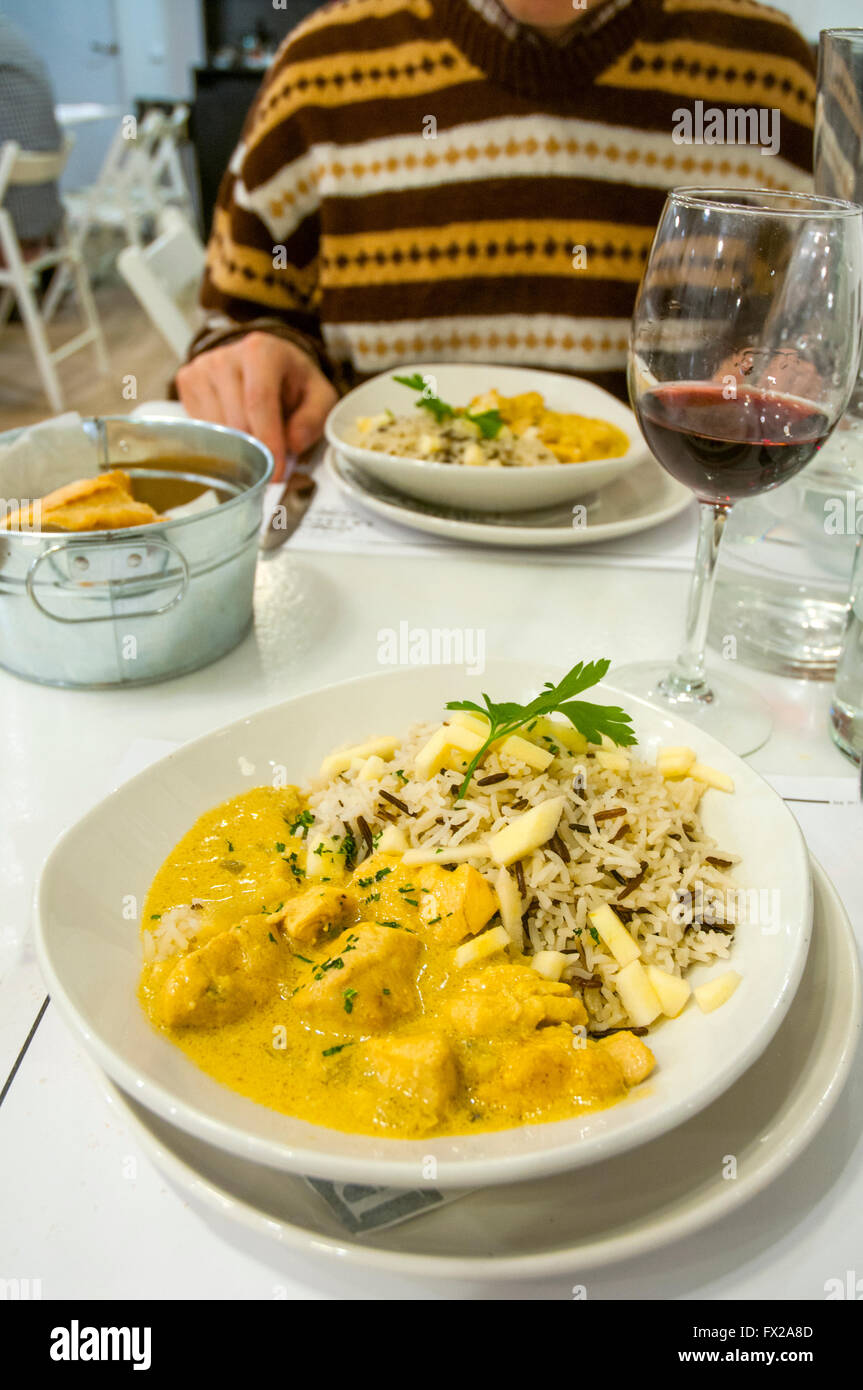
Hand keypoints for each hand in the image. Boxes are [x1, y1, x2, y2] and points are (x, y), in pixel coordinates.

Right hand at [175, 332, 336, 479]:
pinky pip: (200, 429)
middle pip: (236, 420)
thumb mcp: (319, 397)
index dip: (267, 441)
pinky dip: (219, 443)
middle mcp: (226, 356)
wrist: (266, 362)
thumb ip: (313, 420)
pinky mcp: (187, 382)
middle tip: (269, 472)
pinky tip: (235, 435)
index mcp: (261, 351)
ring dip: (237, 450)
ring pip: (215, 429)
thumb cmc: (292, 382)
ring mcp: (202, 368)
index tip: (276, 474)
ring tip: (255, 445)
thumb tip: (292, 444)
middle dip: (254, 454)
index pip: (259, 401)